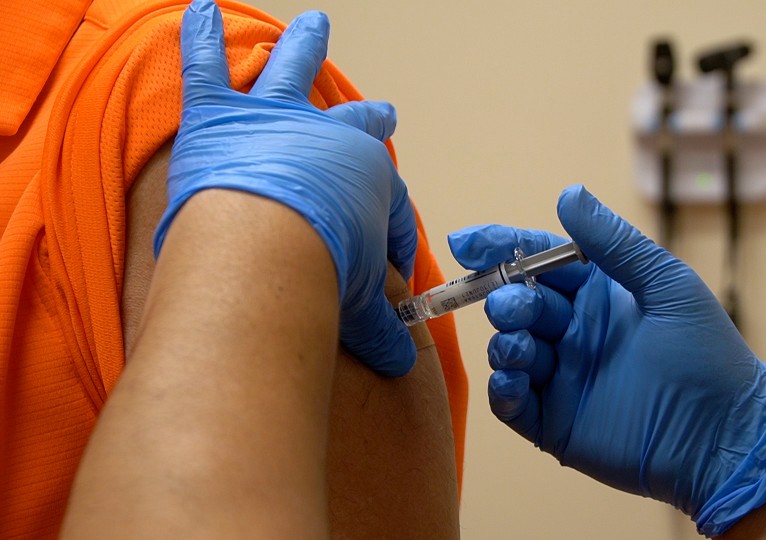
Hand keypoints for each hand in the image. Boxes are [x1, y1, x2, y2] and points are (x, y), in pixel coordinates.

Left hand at [157, 0, 416, 375]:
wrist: (266, 254)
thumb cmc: (319, 276)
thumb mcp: (359, 309)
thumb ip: (379, 329)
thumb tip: (401, 361)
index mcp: (367, 179)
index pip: (388, 203)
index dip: (393, 236)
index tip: (392, 265)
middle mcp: (327, 138)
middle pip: (353, 124)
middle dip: (370, 121)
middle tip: (382, 113)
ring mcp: (273, 119)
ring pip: (290, 73)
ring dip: (302, 48)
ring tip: (311, 26)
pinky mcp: (217, 116)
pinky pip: (208, 67)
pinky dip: (202, 38)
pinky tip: (198, 11)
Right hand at [449, 185, 765, 535]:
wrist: (723, 436)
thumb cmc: (707, 354)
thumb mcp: (666, 285)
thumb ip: (613, 243)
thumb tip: (568, 193)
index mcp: (598, 294)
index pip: (538, 262)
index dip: (500, 248)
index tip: (465, 243)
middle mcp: (574, 331)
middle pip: (517, 302)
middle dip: (506, 297)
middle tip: (513, 304)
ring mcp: (561, 377)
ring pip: (508, 348)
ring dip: (504, 340)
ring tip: (519, 343)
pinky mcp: (553, 422)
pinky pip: (510, 400)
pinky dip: (502, 386)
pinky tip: (513, 378)